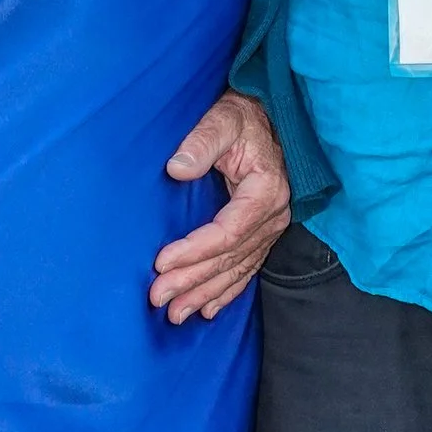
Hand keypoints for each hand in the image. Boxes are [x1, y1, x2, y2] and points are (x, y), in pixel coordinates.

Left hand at [151, 91, 292, 320]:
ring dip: (205, 294)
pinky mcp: (263, 232)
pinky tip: (208, 310)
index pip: (227, 232)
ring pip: (237, 269)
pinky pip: (247, 268)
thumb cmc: (242, 117)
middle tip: (158, 298)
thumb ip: (201, 142)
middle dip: (192, 281)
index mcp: (265, 191)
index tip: (160, 263)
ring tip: (176, 314)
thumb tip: (176, 169)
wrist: (267, 117)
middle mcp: (273, 216)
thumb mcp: (223, 120)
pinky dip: (227, 292)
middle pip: (229, 258)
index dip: (194, 251)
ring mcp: (271, 228)